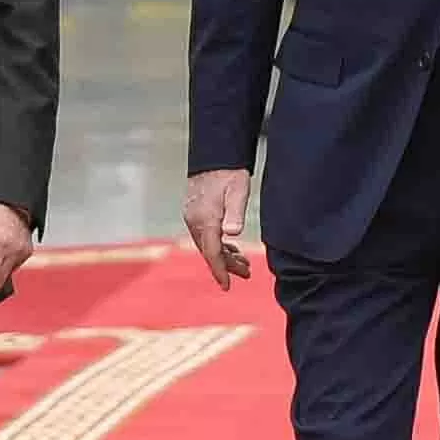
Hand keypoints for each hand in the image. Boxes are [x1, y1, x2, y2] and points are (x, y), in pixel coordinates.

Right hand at [183, 167, 253, 290]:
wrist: (215, 154)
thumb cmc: (230, 172)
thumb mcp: (238, 190)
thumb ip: (236, 212)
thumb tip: (232, 233)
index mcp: (206, 219)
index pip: (212, 252)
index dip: (220, 270)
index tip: (226, 286)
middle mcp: (195, 220)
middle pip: (209, 251)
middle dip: (226, 266)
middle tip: (247, 273)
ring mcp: (192, 216)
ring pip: (207, 244)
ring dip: (224, 256)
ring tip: (243, 263)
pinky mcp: (194, 211)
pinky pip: (205, 235)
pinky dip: (218, 245)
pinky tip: (231, 247)